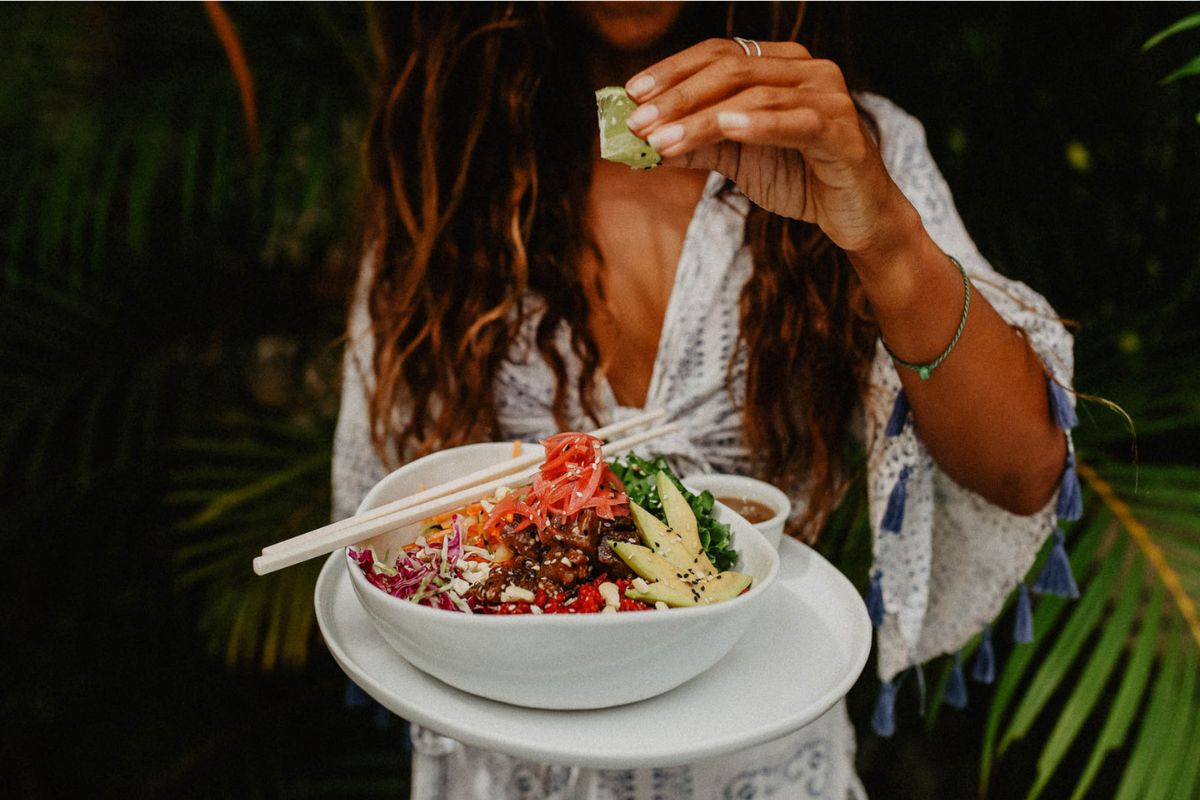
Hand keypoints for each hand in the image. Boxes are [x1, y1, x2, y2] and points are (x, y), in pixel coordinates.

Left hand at [624, 38, 910, 253]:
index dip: (673, 71)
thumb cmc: (797, 178)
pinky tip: (724, 130)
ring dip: (702, 119)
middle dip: (678, 97)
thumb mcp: (735, 160)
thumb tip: (636, 146)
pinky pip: (796, 122)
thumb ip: (693, 145)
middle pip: (732, 69)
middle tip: (638, 123)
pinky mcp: (843, 131)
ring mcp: (829, 96)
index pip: (719, 53)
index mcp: (781, 65)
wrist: (853, 216)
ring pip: (755, 96)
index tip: (632, 94)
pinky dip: (757, 124)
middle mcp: (807, 69)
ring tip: (663, 141)